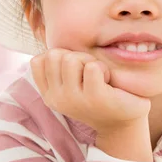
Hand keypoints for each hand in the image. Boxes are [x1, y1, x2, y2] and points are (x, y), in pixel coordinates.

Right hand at [30, 49, 150, 133]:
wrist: (123, 122)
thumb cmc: (98, 95)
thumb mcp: (71, 83)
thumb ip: (59, 67)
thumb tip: (48, 39)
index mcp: (49, 94)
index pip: (37, 60)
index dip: (59, 56)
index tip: (75, 70)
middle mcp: (57, 98)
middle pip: (55, 54)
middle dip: (76, 56)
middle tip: (91, 72)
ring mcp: (74, 99)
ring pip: (71, 58)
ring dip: (90, 61)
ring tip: (99, 77)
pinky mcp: (94, 97)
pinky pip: (92, 67)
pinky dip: (103, 69)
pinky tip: (108, 83)